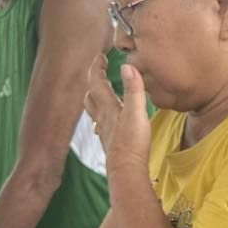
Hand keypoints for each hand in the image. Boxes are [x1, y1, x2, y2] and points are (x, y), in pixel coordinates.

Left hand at [85, 58, 149, 176]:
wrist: (126, 171)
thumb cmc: (131, 143)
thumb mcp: (136, 112)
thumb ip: (133, 89)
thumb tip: (127, 65)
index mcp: (108, 107)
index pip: (97, 82)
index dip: (96, 68)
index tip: (100, 56)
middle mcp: (103, 117)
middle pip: (91, 95)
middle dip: (94, 81)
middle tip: (100, 71)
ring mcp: (105, 130)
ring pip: (94, 110)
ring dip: (95, 98)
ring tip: (102, 92)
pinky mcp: (110, 142)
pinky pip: (101, 124)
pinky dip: (102, 116)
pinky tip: (107, 121)